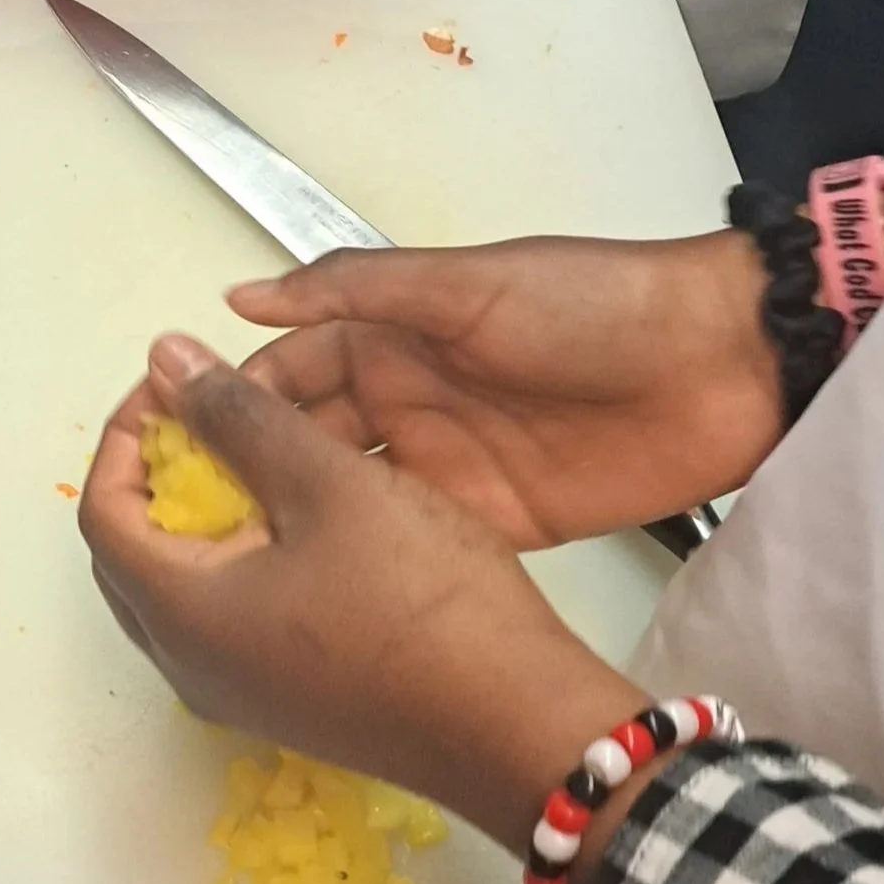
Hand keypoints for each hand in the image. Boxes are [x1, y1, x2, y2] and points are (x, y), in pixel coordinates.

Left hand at [81, 334, 641, 853]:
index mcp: (181, 613)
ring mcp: (241, 691)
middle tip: (208, 409)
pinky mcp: (290, 699)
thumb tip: (165, 359)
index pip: (104, 510)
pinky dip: (240, 553)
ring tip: (257, 448)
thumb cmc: (421, 599)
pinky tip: (301, 513)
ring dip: (202, 511)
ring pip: (182, 583)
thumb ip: (238, 416)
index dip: (127, 432)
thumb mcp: (327, 483)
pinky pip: (229, 615)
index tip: (176, 382)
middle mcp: (192, 664)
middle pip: (132, 551)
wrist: (520, 727)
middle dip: (157, 471)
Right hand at [222, 234, 783, 547]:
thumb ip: (353, 291)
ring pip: (349, 503)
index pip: (287, 373)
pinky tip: (319, 598)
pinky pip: (415, 546)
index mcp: (391, 337)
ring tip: (231, 575)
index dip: (226, 405)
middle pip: (306, 445)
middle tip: (182, 530)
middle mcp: (407, 402)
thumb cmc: (585, 306)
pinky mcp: (497, 526)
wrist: (721, 365)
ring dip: (298, 529)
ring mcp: (449, 468)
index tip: (162, 446)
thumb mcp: (463, 285)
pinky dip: (370, 565)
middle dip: (246, 478)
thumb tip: (239, 298)